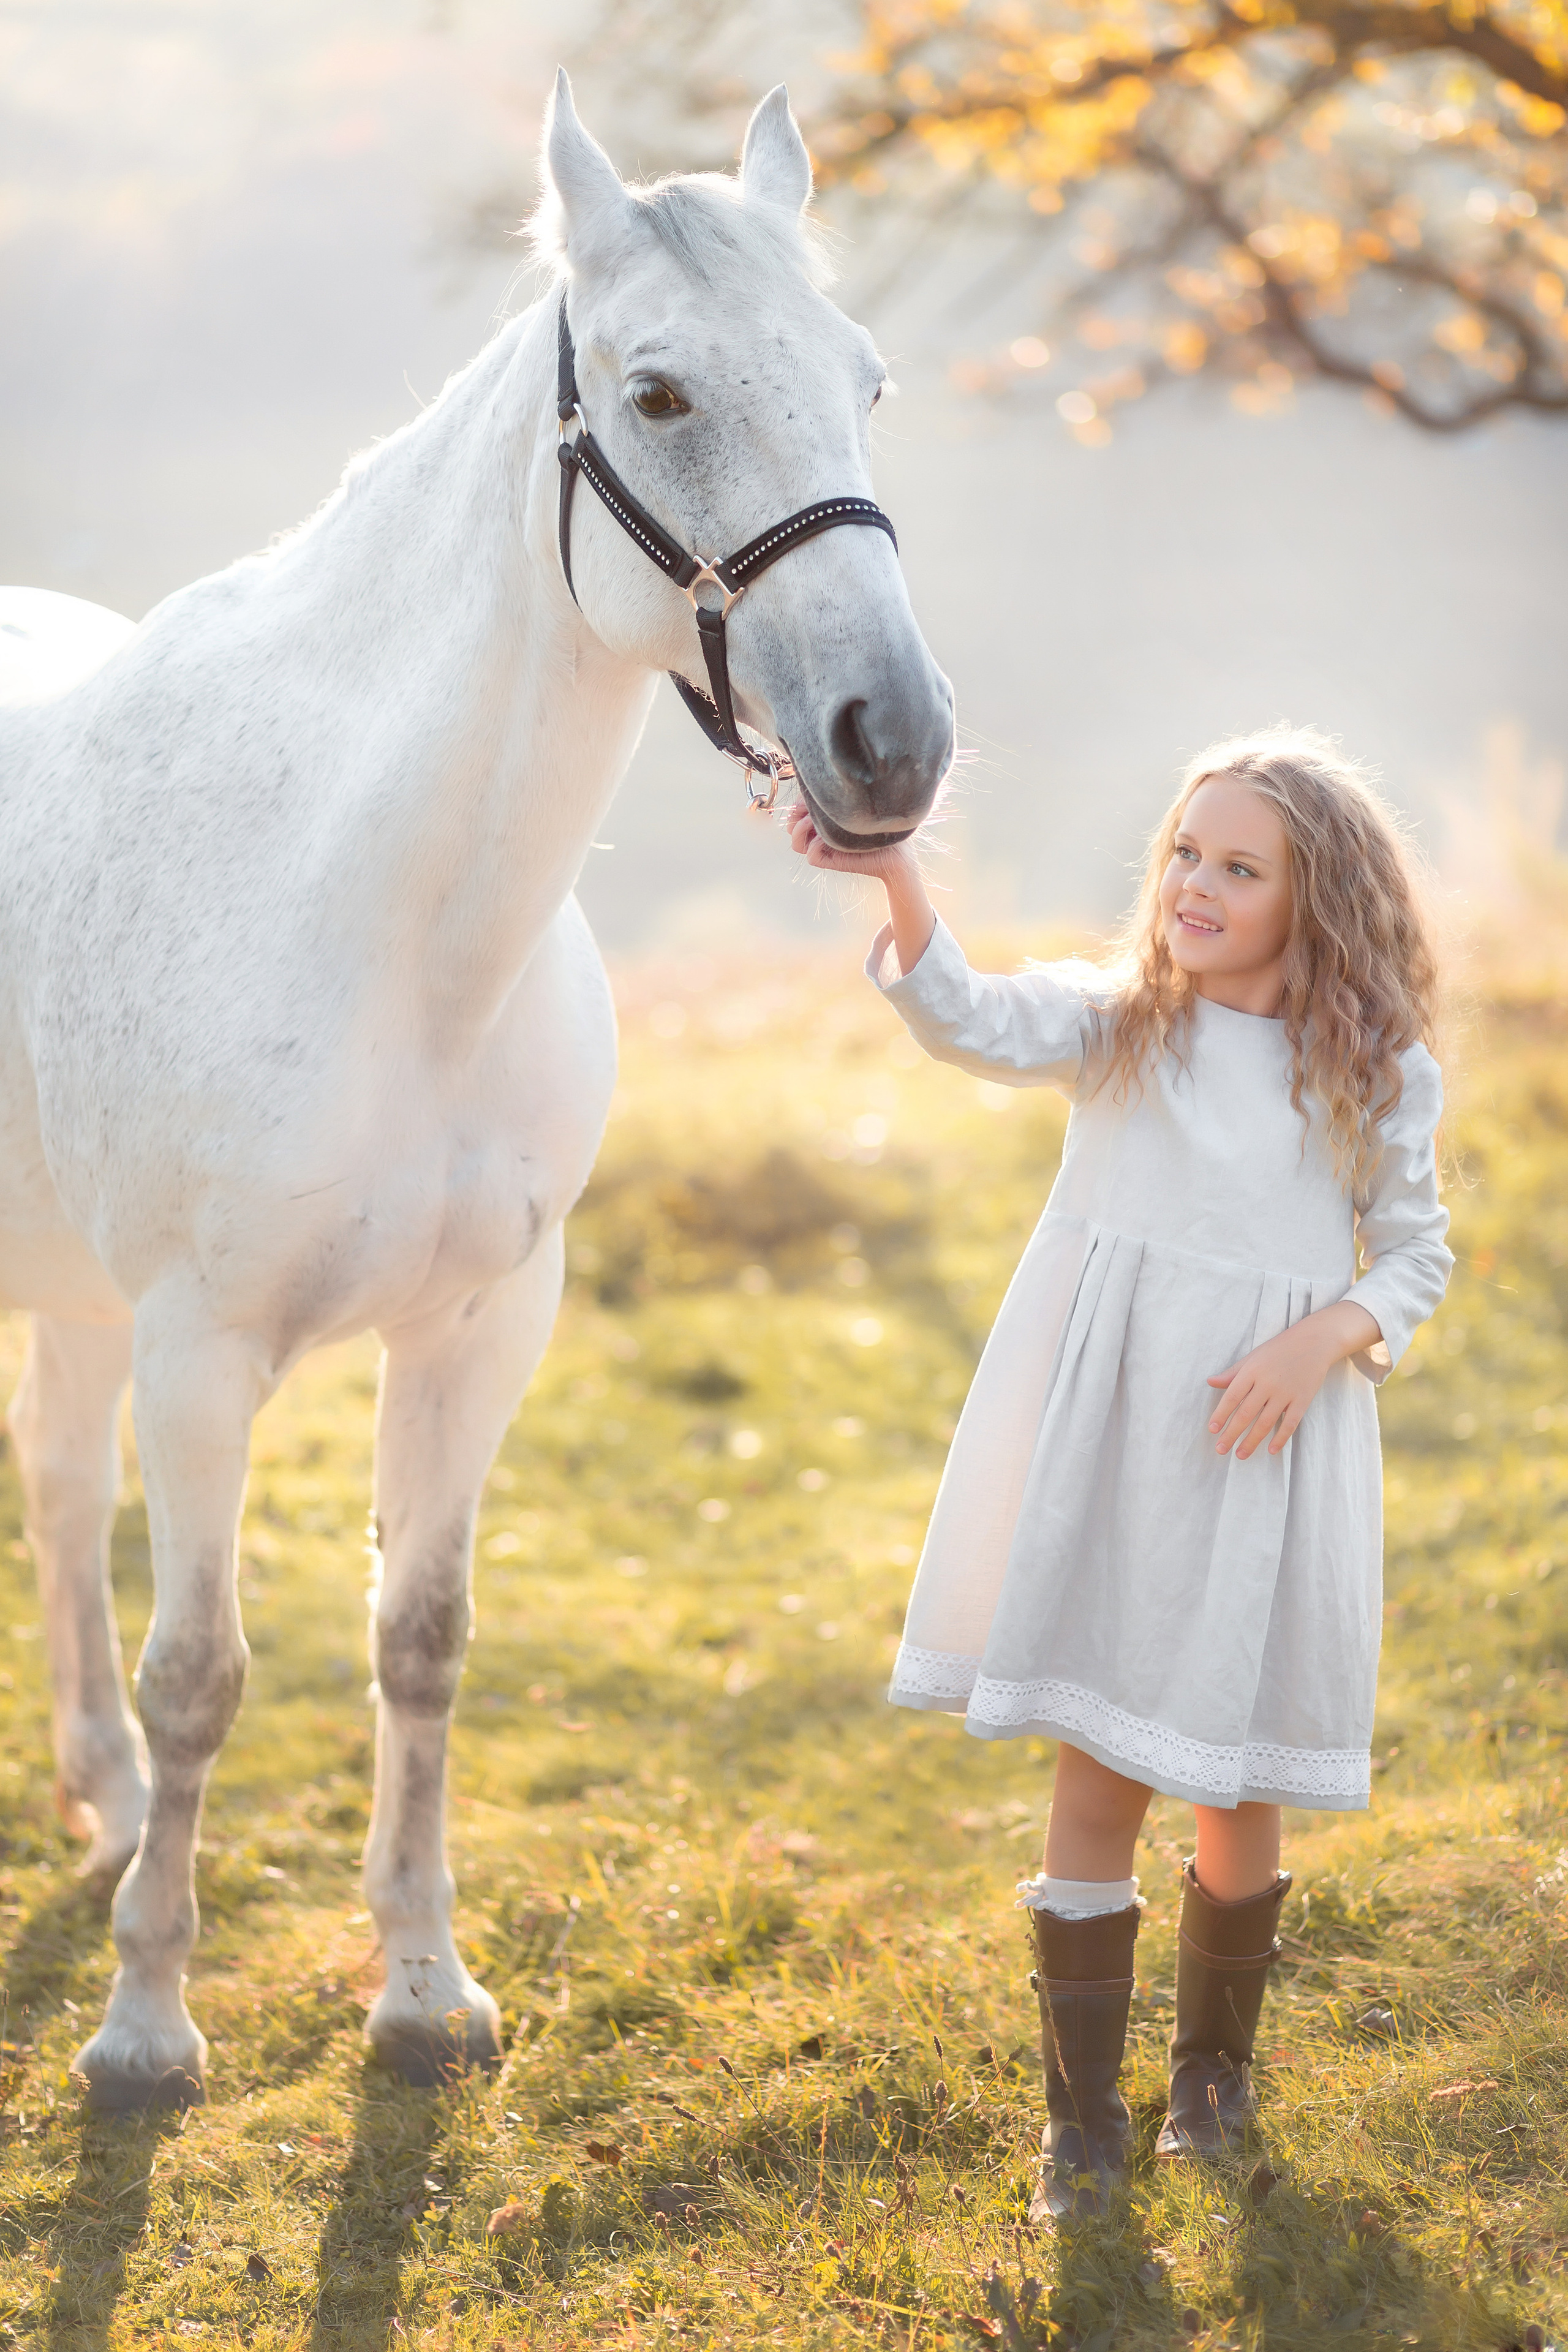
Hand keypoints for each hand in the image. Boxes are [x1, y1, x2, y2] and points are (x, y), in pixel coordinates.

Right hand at [783, 801, 915, 883]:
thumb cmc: (881, 823)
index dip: (797, 803)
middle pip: (790, 827)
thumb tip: (816, 786)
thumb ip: (835, 794)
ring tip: (814, 822)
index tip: (807, 796)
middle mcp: (822, 833)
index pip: (797, 811)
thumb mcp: (854, 802)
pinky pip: (811, 856)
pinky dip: (815, 846)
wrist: (898, 849)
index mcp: (825, 819)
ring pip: (796, 843)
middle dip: (794, 815)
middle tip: (808, 810)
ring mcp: (826, 848)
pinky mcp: (832, 861)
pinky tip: (828, 837)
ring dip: (800, 829)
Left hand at [1206, 1301, 1381, 1458]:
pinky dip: (1281, 1438)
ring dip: (1251, 1441)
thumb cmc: (1279, 1349)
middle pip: (1246, 1413)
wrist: (1314, 1342)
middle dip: (1232, 1434)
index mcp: (1252, 1371)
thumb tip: (1210, 1382)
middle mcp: (1267, 1383)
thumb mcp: (1253, 1357)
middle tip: (1220, 1449)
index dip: (1221, 1414)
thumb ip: (1232, 1373)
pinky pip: (1290, 1423)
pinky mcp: (1303, 1400)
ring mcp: (1286, 1393)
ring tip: (1240, 1455)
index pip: (1232, 1396)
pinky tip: (1271, 1450)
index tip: (1212, 1430)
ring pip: (1266, 1422)